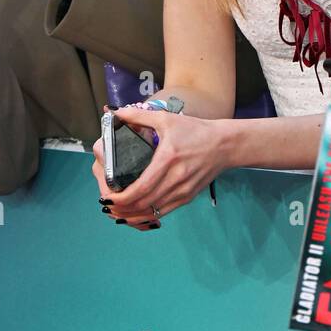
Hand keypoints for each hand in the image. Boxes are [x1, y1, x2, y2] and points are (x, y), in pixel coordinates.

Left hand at [92, 105, 226, 228]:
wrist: (223, 145)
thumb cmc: (194, 130)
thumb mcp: (167, 119)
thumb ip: (139, 117)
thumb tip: (116, 114)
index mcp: (167, 160)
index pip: (141, 188)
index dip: (122, 198)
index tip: (108, 197)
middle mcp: (176, 179)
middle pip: (144, 203)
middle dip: (122, 209)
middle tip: (107, 206)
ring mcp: (183, 191)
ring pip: (153, 211)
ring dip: (133, 215)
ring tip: (117, 213)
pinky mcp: (187, 197)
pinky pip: (163, 212)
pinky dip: (147, 216)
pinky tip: (135, 215)